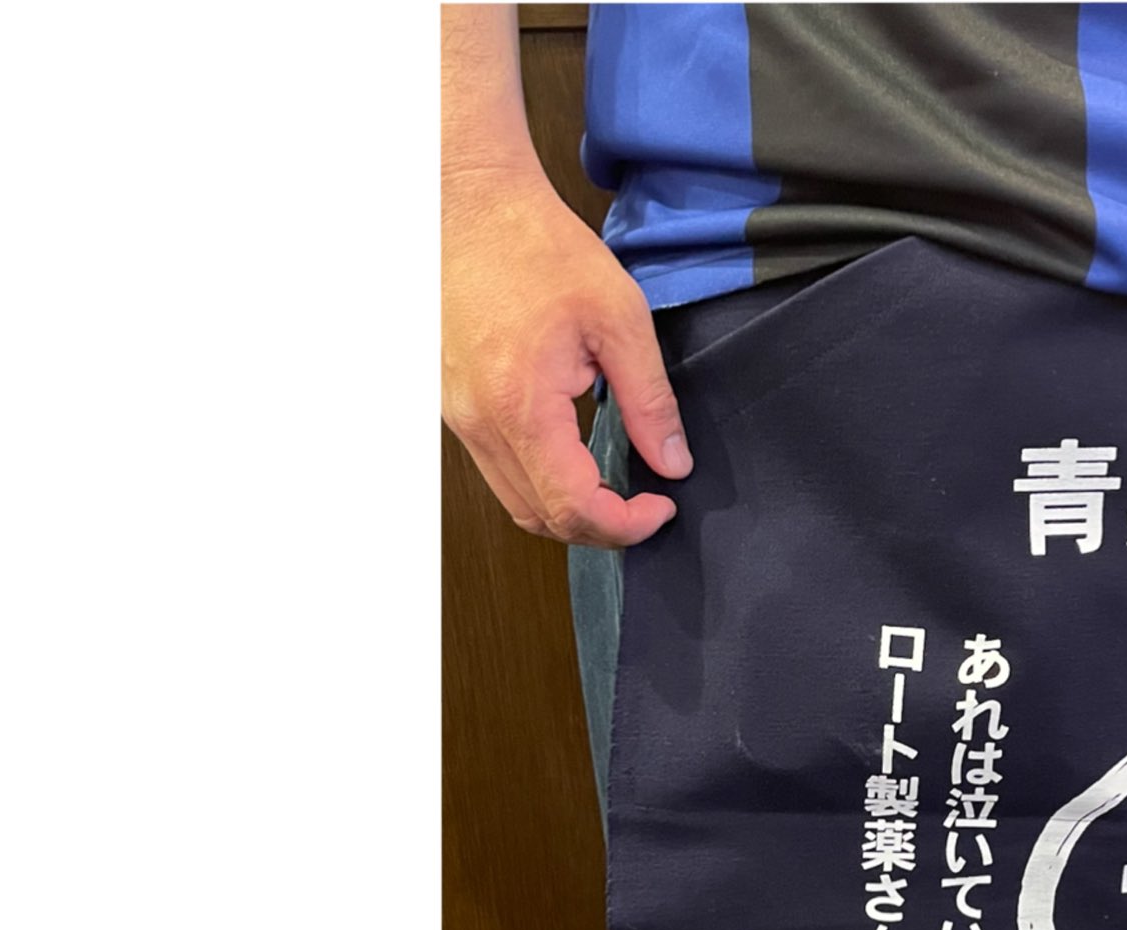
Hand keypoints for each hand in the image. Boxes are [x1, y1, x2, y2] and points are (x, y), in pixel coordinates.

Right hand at [442, 166, 692, 545]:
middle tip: (646, 504)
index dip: (625, 525)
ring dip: (569, 509)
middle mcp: (477, 422)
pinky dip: (542, 481)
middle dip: (601, 528)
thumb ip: (649, 399)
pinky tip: (577, 456)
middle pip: (540, 519)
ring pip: (515, 502)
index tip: (662, 506)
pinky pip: (498, 469)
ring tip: (617, 485)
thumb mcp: (618, 317)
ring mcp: (457, 417)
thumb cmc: (535, 246)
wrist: (468, 204)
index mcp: (519, 404)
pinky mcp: (454, 406)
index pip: (572, 507)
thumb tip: (672, 460)